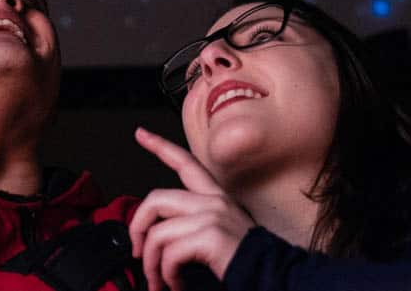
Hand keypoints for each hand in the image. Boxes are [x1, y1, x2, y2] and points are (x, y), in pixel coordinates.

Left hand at [129, 127, 254, 290]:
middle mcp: (214, 201)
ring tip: (158, 280)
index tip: (140, 133)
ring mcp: (212, 216)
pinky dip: (166, 274)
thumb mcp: (217, 233)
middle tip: (138, 251)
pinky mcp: (211, 236)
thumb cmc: (244, 261)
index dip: (160, 145)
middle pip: (156, 198)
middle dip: (138, 226)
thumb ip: (191, 225)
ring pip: (157, 232)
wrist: (273, 276)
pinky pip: (170, 253)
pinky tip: (175, 283)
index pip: (185, 162)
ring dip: (151, 263)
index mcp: (216, 197)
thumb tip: (154, 236)